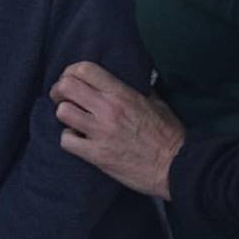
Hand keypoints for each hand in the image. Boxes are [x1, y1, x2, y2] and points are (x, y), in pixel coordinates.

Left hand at [49, 61, 185, 199]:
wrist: (179, 168)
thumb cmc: (170, 136)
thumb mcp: (157, 103)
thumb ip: (140, 88)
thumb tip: (135, 76)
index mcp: (122, 93)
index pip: (84, 69)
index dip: (70, 71)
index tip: (70, 79)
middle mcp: (108, 109)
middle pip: (66, 86)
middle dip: (59, 90)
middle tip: (62, 98)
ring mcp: (101, 132)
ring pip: (62, 112)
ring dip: (64, 115)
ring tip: (72, 120)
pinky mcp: (97, 155)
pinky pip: (67, 141)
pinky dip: (69, 139)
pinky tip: (78, 140)